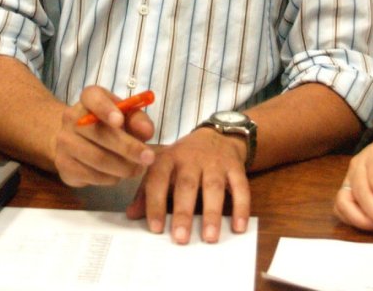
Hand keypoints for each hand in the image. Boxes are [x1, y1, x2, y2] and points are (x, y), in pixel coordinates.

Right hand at [54, 85, 155, 186]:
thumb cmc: (107, 123)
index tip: (119, 120)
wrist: (75, 138)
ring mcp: (64, 142)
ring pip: (97, 159)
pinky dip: (110, 178)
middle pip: (99, 133)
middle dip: (128, 148)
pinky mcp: (63, 165)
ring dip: (123, 167)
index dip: (105, 108)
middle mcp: (71, 117)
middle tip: (149, 158)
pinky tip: (118, 175)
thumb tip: (147, 131)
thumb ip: (138, 120)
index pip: (93, 97)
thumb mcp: (125, 115)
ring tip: (137, 169)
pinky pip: (91, 176)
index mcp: (88, 98)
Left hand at [126, 126, 249, 243]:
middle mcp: (191, 158)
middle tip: (180, 238)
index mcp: (169, 158)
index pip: (158, 179)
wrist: (216, 135)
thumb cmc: (184, 158)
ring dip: (212, 212)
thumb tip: (131, 215)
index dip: (155, 203)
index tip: (155, 229)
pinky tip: (239, 227)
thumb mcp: (163, 166)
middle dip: (183, 212)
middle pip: (187, 185)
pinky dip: (241, 206)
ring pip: (213, 187)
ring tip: (210, 237)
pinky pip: (240, 186)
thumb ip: (147, 190)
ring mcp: (215, 162)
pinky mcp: (235, 166)